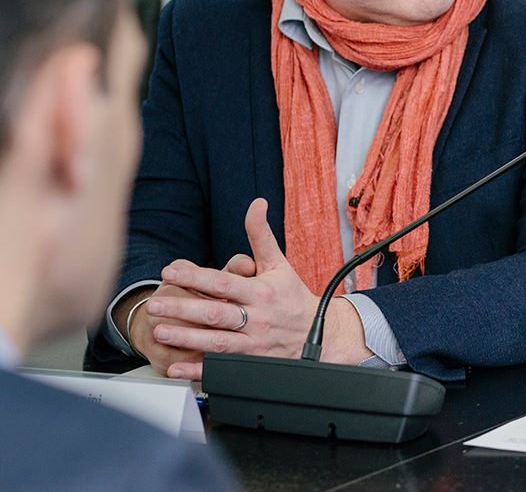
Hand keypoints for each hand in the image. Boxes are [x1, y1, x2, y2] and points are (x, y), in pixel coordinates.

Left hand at [145, 198, 367, 378]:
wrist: (319, 334)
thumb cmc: (292, 297)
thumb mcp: (279, 263)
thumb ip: (261, 235)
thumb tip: (256, 205)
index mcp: (260, 292)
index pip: (223, 283)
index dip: (196, 277)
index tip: (171, 271)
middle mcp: (257, 318)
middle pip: (216, 314)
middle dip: (183, 309)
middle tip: (155, 304)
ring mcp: (253, 343)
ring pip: (216, 341)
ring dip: (187, 338)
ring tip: (160, 331)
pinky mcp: (250, 363)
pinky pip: (222, 368)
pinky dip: (198, 370)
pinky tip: (177, 368)